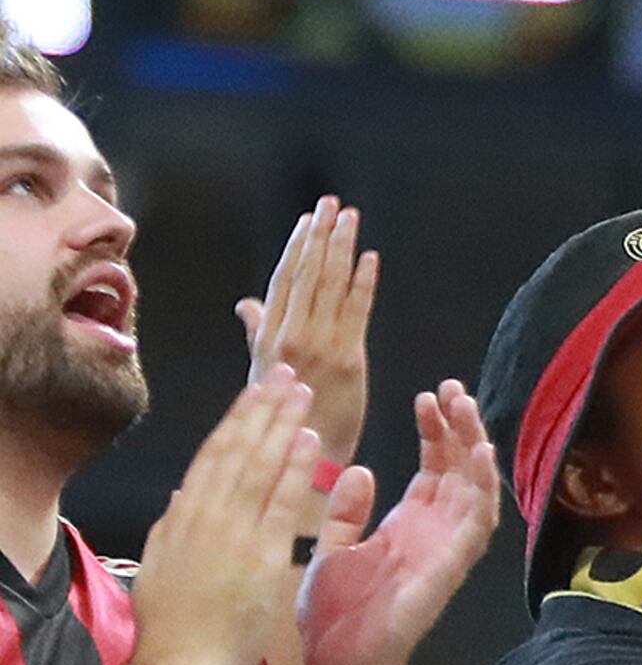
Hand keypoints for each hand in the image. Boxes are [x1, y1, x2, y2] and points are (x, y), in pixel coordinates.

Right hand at [126, 374, 330, 664]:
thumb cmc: (173, 626)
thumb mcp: (164, 564)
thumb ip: (177, 526)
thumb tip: (185, 493)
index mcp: (182, 517)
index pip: (213, 456)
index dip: (236, 420)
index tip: (255, 390)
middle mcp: (204, 516)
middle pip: (236, 449)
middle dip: (261, 407)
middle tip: (285, 371)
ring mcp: (231, 533)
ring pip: (258, 465)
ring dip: (281, 424)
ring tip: (302, 390)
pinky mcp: (259, 555)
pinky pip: (281, 500)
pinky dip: (294, 467)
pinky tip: (310, 439)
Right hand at [238, 198, 374, 471]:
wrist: (304, 461)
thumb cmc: (286, 416)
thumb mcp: (263, 371)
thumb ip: (259, 332)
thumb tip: (247, 304)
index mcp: (268, 338)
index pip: (283, 282)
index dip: (297, 247)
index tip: (309, 219)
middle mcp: (289, 338)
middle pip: (305, 275)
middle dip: (320, 236)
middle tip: (332, 203)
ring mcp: (318, 348)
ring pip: (329, 287)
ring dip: (341, 248)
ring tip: (350, 217)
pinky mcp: (348, 360)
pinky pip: (356, 313)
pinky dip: (363, 283)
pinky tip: (371, 258)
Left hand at [295, 383, 500, 664]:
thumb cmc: (332, 615)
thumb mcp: (332, 549)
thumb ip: (347, 511)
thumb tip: (358, 469)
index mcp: (408, 525)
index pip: (434, 467)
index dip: (435, 431)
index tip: (425, 396)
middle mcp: (434, 531)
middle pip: (460, 468)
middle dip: (459, 426)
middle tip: (450, 387)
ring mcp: (447, 547)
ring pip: (476, 485)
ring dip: (474, 444)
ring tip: (464, 404)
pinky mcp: (450, 564)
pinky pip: (477, 520)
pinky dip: (482, 485)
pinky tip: (480, 453)